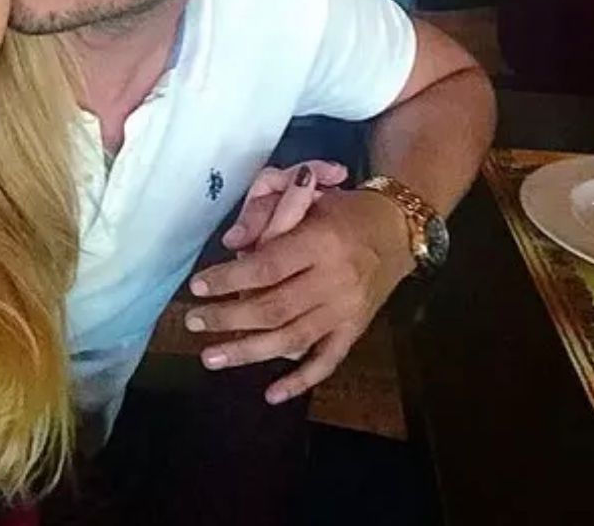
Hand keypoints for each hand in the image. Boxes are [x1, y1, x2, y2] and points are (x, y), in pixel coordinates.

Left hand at [185, 168, 414, 404]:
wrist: (399, 230)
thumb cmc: (345, 210)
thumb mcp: (309, 198)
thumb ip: (270, 216)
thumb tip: (230, 243)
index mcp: (321, 242)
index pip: (266, 267)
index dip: (228, 279)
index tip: (197, 286)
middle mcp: (335, 280)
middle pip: (273, 308)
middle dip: (227, 318)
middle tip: (193, 321)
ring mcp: (346, 310)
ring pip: (292, 339)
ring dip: (248, 352)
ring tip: (211, 358)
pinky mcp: (355, 330)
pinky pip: (327, 361)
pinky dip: (300, 381)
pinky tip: (272, 394)